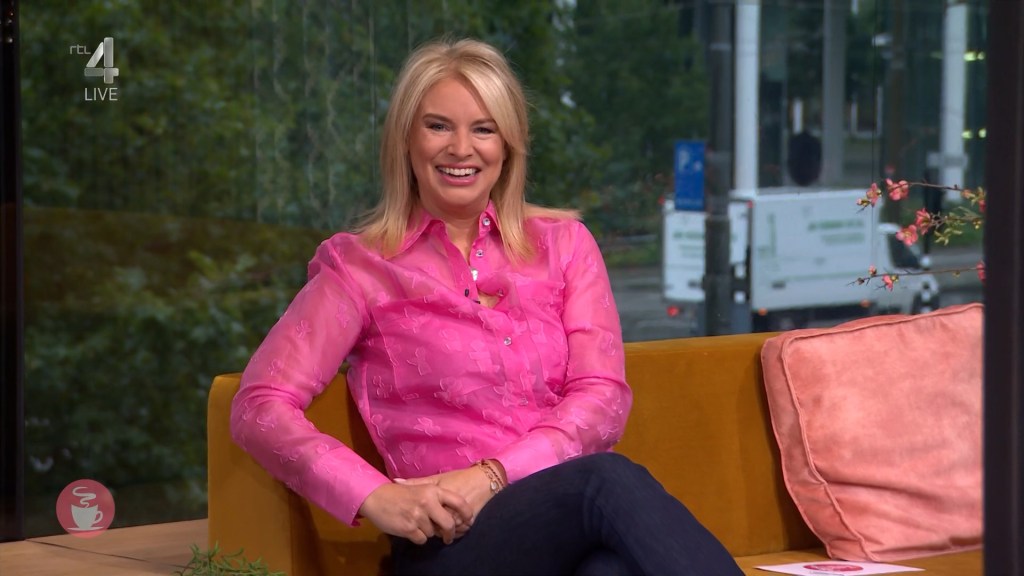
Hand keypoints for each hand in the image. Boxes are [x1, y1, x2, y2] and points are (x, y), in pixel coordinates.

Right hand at [358, 481, 473, 544]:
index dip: (467, 513)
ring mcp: (418, 516)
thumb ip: (436, 497)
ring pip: (433, 533)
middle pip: (449, 524)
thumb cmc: (399, 493)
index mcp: (433, 490)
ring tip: (416, 523)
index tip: (468, 520)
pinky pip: (422, 539)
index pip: (458, 502)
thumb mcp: (419, 488)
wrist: (376, 497)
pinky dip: (417, 537)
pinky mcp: (409, 528)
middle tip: (448, 537)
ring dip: (427, 532)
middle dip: (450, 533)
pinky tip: (410, 529)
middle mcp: (428, 502)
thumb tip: (454, 511)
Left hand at [395, 463, 501, 537]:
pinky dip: (455, 531)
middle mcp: (449, 509)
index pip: (422, 516)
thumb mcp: (437, 479)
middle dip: (432, 529)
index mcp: (438, 497)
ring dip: (444, 531)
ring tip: (442, 525)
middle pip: (434, 528)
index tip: (417, 516)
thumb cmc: (458, 478)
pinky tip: (454, 525)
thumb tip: (395, 481)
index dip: (419, 519)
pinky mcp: (470, 522)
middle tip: (431, 525)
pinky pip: (459, 533)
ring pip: (446, 532)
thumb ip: (416, 482)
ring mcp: (460, 517)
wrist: (483, 480)